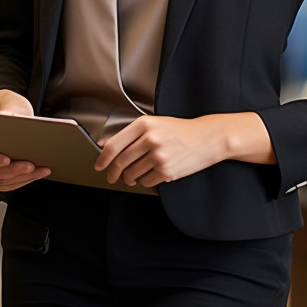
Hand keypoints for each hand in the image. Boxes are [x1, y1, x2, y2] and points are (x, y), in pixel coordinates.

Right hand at [0, 91, 50, 191]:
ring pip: (0, 180)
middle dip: (12, 170)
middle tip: (29, 165)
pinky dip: (24, 180)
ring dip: (21, 176)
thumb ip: (4, 111)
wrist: (11, 122)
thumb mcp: (6, 108)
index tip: (6, 159)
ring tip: (38, 169)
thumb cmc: (5, 114)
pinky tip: (38, 173)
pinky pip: (7, 184)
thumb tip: (6, 116)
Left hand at [93, 115, 231, 187]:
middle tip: (112, 176)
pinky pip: (146, 181)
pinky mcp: (167, 171)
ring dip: (129, 178)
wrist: (207, 138)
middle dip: (113, 173)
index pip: (114, 145)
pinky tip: (148, 175)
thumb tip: (106, 144)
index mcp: (144, 124)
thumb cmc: (180, 130)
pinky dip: (144, 181)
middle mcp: (150, 139)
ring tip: (133, 175)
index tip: (99, 165)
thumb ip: (130, 134)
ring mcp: (158, 156)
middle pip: (121, 162)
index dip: (103, 158)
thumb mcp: (154, 124)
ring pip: (132, 174)